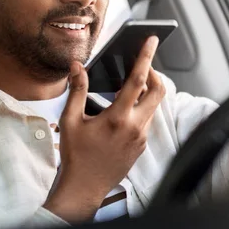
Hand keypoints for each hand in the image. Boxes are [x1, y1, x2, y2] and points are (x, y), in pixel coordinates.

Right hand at [43, 36, 165, 222]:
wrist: (85, 187)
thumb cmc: (75, 155)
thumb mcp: (70, 120)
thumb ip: (76, 90)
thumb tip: (77, 66)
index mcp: (118, 118)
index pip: (138, 80)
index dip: (146, 57)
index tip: (152, 40)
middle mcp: (135, 127)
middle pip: (158, 90)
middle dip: (154, 72)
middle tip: (142, 64)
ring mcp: (141, 138)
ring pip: (154, 106)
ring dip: (147, 91)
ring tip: (130, 85)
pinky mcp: (142, 146)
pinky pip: (148, 120)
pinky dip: (141, 108)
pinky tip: (125, 109)